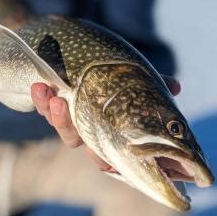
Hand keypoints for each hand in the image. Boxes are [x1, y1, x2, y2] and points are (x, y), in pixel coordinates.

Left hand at [31, 76, 180, 171]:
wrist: (69, 52)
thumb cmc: (109, 73)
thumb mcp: (131, 76)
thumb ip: (150, 82)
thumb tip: (176, 86)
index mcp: (104, 126)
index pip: (103, 150)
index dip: (104, 158)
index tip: (104, 162)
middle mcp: (82, 124)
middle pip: (75, 137)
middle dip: (71, 129)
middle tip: (73, 124)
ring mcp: (63, 113)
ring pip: (57, 121)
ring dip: (54, 113)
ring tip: (55, 98)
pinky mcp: (46, 101)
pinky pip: (41, 105)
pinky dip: (40, 98)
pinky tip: (40, 86)